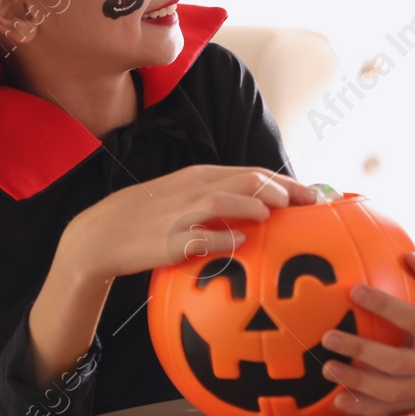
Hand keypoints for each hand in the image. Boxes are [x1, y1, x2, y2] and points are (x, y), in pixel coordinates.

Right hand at [30, 166, 315, 389]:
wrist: (100, 235)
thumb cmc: (149, 218)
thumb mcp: (184, 198)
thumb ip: (219, 198)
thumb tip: (259, 209)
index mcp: (200, 176)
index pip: (252, 172)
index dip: (286, 182)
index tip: (314, 195)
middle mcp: (193, 189)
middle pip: (245, 180)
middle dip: (281, 191)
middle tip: (309, 204)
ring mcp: (180, 214)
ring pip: (222, 199)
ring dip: (252, 205)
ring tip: (275, 214)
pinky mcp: (168, 240)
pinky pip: (199, 237)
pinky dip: (221, 238)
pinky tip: (240, 242)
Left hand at [317, 252, 414, 415]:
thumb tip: (410, 257)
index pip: (413, 319)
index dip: (385, 306)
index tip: (354, 291)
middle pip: (397, 362)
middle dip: (362, 350)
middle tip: (329, 337)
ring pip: (388, 391)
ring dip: (357, 381)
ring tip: (328, 367)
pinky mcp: (411, 407)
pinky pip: (385, 411)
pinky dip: (361, 408)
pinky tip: (337, 400)